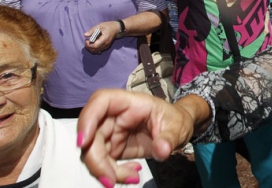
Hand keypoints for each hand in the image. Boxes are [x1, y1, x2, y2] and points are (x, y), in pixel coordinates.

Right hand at [77, 89, 195, 186]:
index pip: (101, 101)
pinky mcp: (113, 148)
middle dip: (96, 160)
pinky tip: (133, 174)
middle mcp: (115, 116)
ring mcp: (112, 132)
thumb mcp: (178, 127)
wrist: (178, 130)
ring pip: (94, 152)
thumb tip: (162, 150)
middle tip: (110, 180)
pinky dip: (115, 173)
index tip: (84, 142)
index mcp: (130, 102)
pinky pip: (104, 163)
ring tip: (131, 178)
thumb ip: (169, 138)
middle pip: (92, 134)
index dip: (87, 119)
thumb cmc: (176, 120)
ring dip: (105, 170)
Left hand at [84, 21, 119, 54]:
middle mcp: (106, 44)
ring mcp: (106, 46)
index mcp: (104, 38)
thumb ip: (92, 30)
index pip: (95, 46)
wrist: (116, 28)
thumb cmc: (108, 26)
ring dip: (90, 48)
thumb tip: (85, 35)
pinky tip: (93, 43)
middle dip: (88, 47)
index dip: (89, 45)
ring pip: (96, 51)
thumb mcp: (99, 26)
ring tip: (89, 42)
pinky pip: (98, 50)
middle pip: (95, 50)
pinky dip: (94, 48)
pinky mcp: (106, 47)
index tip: (86, 40)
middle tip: (86, 41)